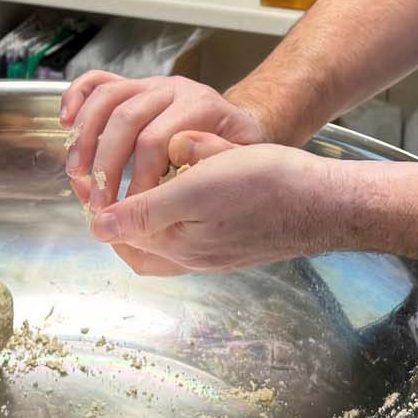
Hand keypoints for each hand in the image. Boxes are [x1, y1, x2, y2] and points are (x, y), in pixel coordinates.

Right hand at [60, 72, 270, 209]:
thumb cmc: (237, 150)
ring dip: (85, 137)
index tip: (132, 212)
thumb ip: (216, 168)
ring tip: (76, 173)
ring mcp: (149, 84)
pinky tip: (66, 123)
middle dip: (106, 165)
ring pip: (107, 99)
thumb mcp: (242, 162)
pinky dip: (77, 97)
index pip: (156, 141)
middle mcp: (172, 89)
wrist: (237, 124)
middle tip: (98, 202)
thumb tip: (179, 182)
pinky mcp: (132, 85)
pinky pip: (98, 82)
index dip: (138, 180)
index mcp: (200, 106)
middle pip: (126, 121)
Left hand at [89, 132, 337, 276]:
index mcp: (177, 247)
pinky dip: (185, 190)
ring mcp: (213, 247)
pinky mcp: (232, 234)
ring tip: (158, 167)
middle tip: (118, 167)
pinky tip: (194, 163)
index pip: (117, 234)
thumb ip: (144, 212)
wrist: (324, 200)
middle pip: (137, 233)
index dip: (100, 203)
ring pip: (165, 222)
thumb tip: (97, 227)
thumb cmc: (266, 189)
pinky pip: (194, 215)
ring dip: (155, 193)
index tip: (93, 171)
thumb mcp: (196, 191)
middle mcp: (191, 254)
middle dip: (124, 200)